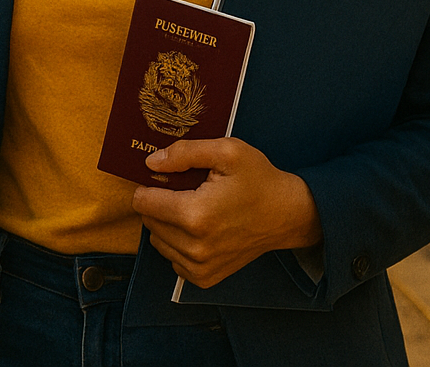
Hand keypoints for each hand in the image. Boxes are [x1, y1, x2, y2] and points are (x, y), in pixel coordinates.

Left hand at [131, 138, 321, 288]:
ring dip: (168, 224)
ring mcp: (199, 267)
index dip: (151, 185)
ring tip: (197, 209)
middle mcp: (194, 247)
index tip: (168, 179)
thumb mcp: (227, 152)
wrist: (286, 215)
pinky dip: (179, 243)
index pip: (143, 202)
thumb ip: (185, 153)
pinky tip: (200, 230)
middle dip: (161, 203)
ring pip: (157, 241)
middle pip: (148, 220)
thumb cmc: (259, 180)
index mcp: (195, 215)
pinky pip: (172, 258)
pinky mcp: (204, 278)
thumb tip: (151, 164)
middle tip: (189, 191)